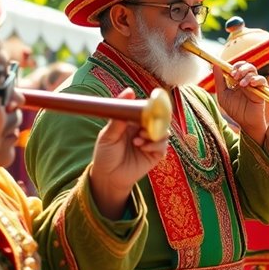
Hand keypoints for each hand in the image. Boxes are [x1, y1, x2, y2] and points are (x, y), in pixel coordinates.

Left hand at [89, 88, 169, 218]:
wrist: (108, 177)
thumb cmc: (105, 154)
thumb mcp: (108, 134)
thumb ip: (119, 117)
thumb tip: (128, 92)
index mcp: (132, 122)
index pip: (146, 109)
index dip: (149, 106)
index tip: (148, 106)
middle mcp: (143, 130)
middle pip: (159, 119)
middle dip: (154, 120)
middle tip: (143, 125)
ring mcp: (150, 141)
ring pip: (163, 131)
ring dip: (153, 133)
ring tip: (139, 139)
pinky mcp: (155, 154)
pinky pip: (163, 145)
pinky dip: (155, 144)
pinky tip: (142, 147)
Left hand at [218, 61, 268, 140]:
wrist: (245, 122)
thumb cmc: (234, 110)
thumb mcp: (223, 95)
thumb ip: (219, 80)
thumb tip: (215, 65)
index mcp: (237, 80)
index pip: (238, 67)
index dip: (234, 66)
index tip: (230, 71)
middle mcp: (246, 80)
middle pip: (247, 66)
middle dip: (241, 68)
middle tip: (234, 75)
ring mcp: (255, 85)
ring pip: (253, 71)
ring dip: (246, 75)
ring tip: (241, 84)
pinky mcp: (262, 90)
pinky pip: (262, 80)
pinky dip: (257, 79)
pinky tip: (251, 84)